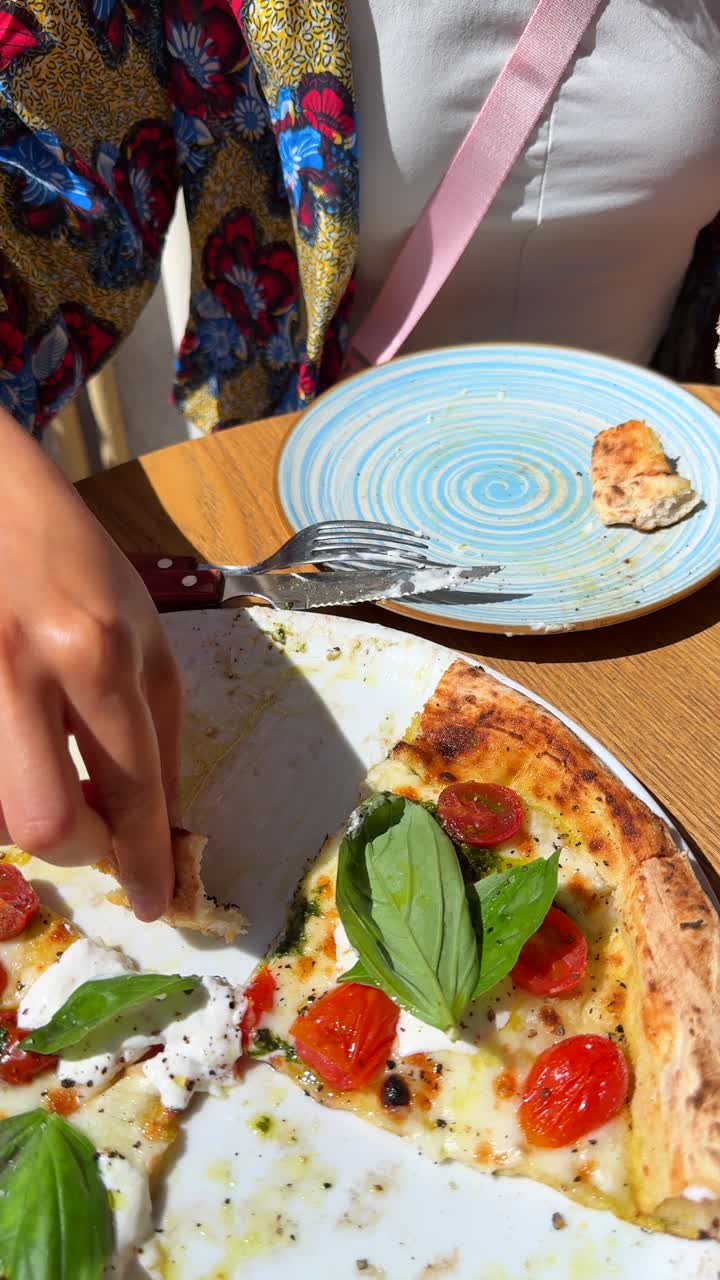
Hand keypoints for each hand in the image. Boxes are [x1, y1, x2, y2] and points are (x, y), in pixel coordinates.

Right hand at [0, 408, 181, 919]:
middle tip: (96, 839)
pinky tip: (24, 746)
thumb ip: (158, 726)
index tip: (158, 901)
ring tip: (52, 764)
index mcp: (96, 649)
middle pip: (44, 824)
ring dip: (33, 810)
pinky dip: (5, 781)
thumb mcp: (146, 628)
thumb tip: (157, 819)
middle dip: (80, 852)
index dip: (144, 859)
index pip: (131, 786)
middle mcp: (25, 668)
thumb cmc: (74, 559)